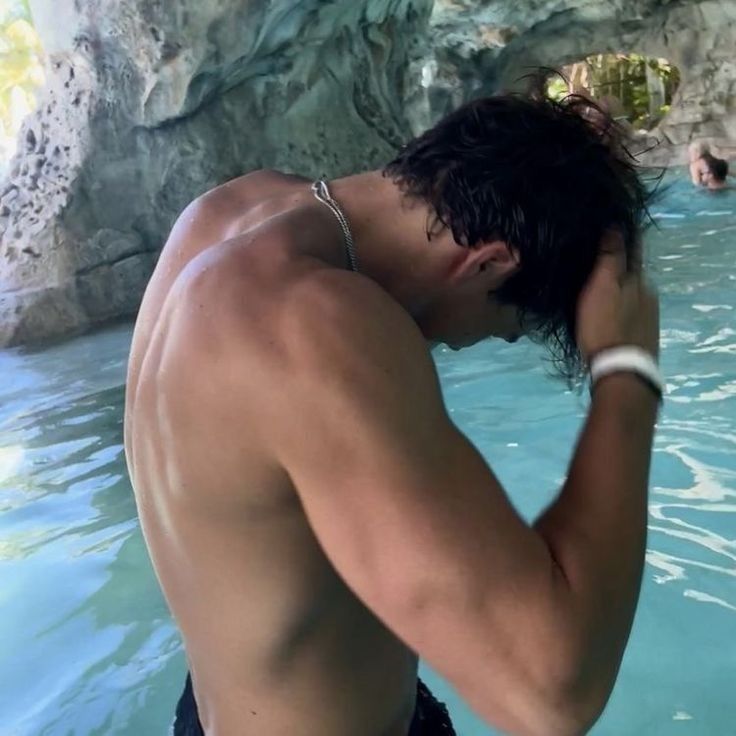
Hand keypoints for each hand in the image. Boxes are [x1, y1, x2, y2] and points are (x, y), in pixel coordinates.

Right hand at [576, 231, 658, 363]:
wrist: (621, 369)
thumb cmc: (604, 325)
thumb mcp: (602, 287)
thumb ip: (611, 258)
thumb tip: (616, 226)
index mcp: (637, 278)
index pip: (632, 248)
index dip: (622, 237)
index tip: (609, 227)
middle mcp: (648, 291)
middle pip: (633, 271)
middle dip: (619, 264)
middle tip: (595, 260)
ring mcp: (649, 312)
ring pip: (633, 291)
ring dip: (620, 287)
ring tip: (599, 289)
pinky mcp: (644, 331)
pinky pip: (632, 309)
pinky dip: (621, 305)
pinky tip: (609, 312)